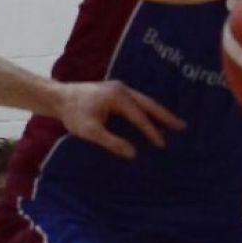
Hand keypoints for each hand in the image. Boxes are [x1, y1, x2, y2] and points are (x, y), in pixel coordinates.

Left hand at [57, 80, 185, 158]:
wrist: (58, 98)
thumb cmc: (73, 114)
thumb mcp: (91, 131)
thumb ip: (111, 142)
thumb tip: (133, 154)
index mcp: (118, 96)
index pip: (139, 116)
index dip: (151, 131)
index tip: (162, 145)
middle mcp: (122, 89)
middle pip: (148, 104)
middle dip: (165, 116)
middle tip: (182, 127)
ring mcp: (118, 89)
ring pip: (143, 101)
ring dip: (157, 112)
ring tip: (172, 124)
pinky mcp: (114, 92)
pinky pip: (136, 101)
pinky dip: (146, 110)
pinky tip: (151, 117)